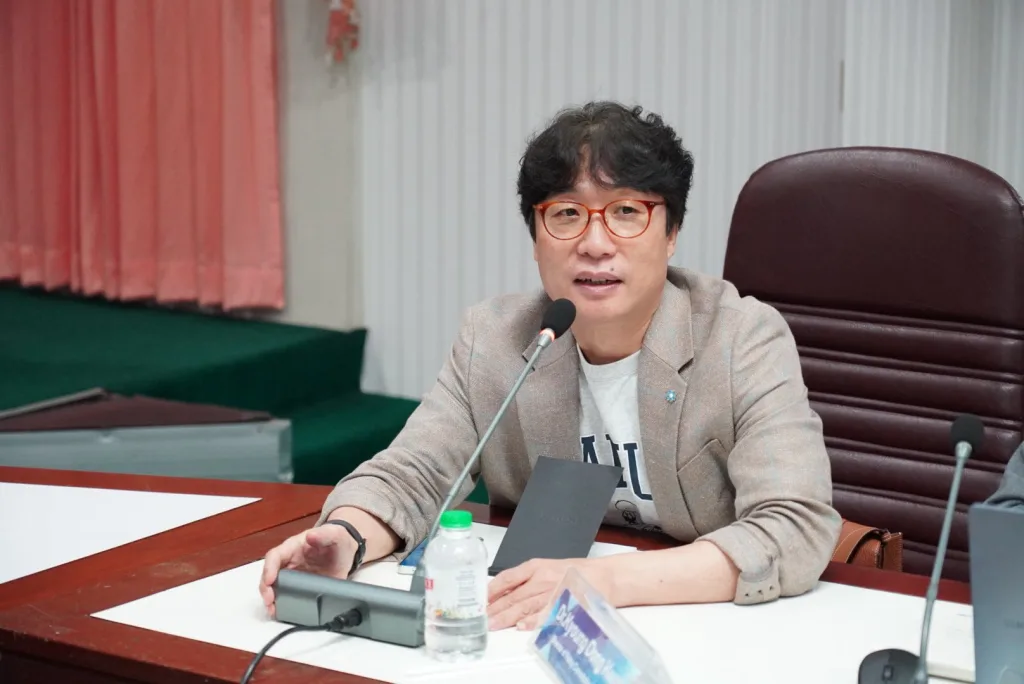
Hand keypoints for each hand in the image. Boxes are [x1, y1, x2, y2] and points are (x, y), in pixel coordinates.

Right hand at [258, 524, 357, 616]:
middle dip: (266, 588)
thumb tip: (311, 535)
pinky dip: (282, 605)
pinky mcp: (300, 588)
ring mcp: (293, 577)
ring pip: (274, 588)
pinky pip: (287, 597)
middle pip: (269, 574)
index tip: (269, 580)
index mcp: (293, 547)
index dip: (269, 568)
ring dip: (271, 599)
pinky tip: (282, 613)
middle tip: (269, 601)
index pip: (275, 556)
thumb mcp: (334, 534)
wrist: (346, 551)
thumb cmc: (336, 540)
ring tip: (274, 610)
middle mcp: (288, 562)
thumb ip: (324, 535)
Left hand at [486, 558, 613, 630]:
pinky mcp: (564, 604)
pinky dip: (533, 621)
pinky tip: (521, 626)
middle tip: (482, 618)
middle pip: (513, 595)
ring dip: (507, 617)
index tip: (480, 599)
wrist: (604, 576)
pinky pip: (545, 614)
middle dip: (495, 609)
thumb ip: (526, 578)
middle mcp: (542, 578)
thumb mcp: (547, 568)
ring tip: (493, 624)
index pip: (508, 577)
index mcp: (536, 566)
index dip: (492, 589)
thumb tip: (503, 591)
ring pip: (525, 606)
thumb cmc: (576, 572)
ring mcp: (553, 592)